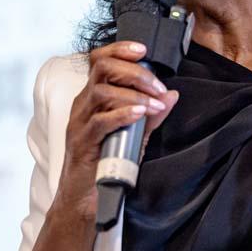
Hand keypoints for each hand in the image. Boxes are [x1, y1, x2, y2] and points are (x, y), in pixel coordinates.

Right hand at [57, 41, 178, 219]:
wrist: (84, 201)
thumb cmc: (105, 165)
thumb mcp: (133, 135)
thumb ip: (151, 115)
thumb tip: (172, 95)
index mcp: (91, 98)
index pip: (99, 60)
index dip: (120, 49)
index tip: (144, 50)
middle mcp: (82, 105)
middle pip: (102, 69)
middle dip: (135, 72)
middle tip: (158, 86)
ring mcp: (79, 123)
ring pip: (101, 92)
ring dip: (132, 94)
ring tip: (154, 104)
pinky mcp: (81, 143)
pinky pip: (99, 121)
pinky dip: (121, 114)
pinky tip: (139, 115)